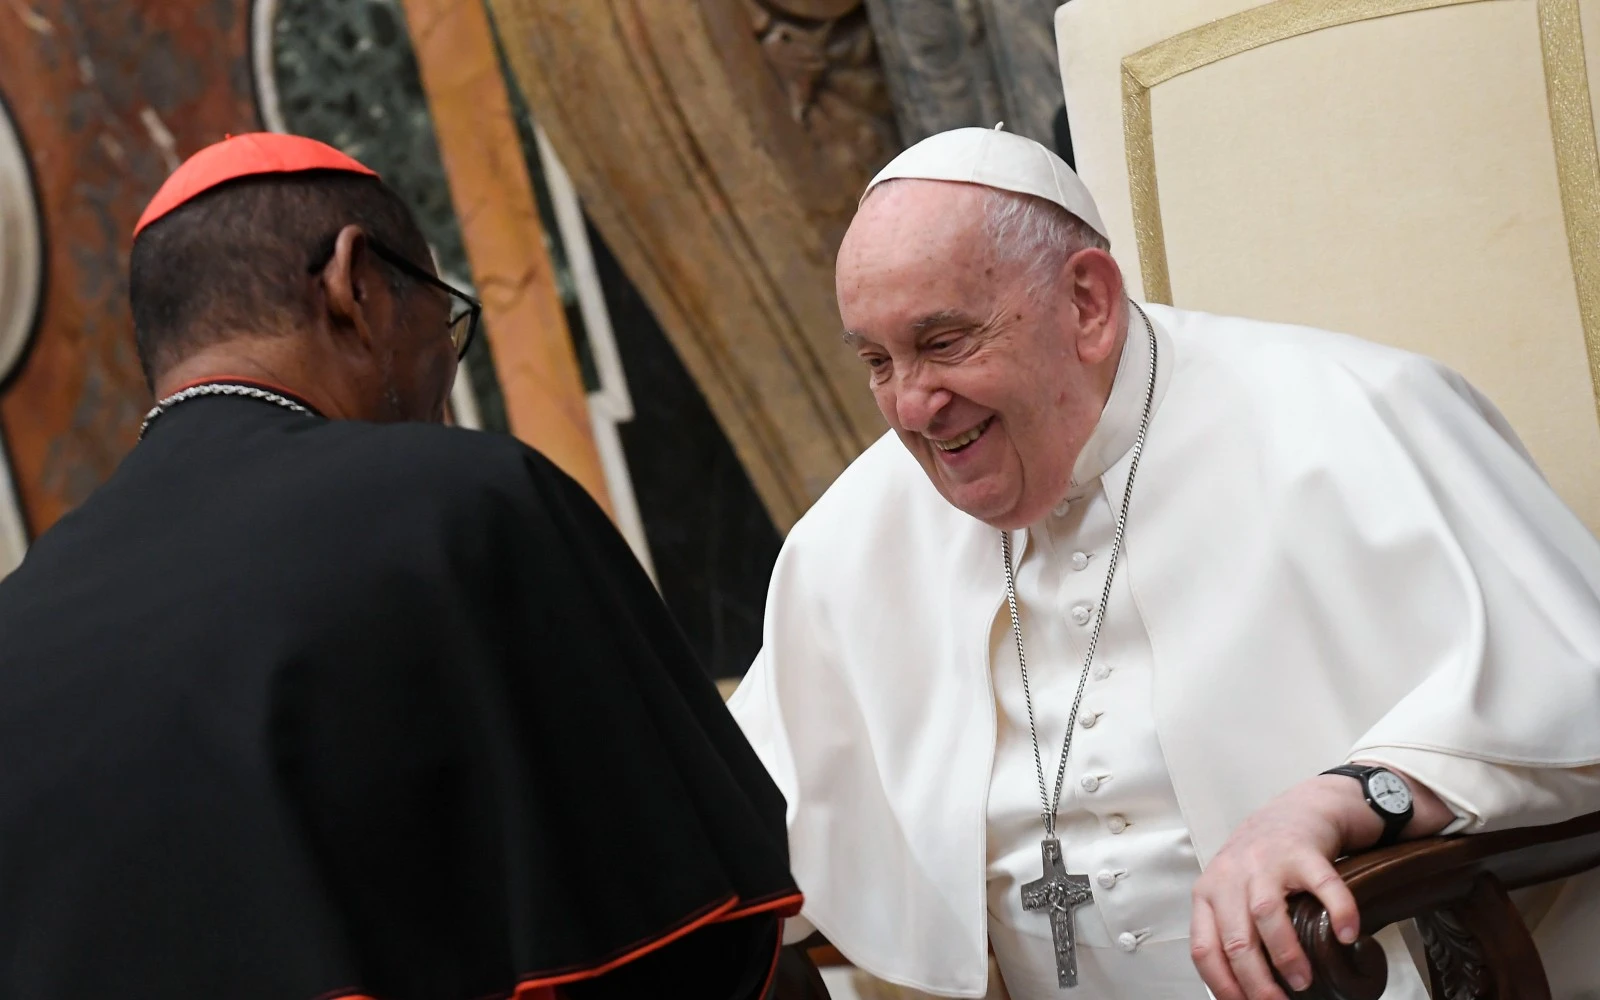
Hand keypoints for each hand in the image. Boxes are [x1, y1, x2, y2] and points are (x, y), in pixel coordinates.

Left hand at [1189, 777, 1363, 998]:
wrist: (1296, 810)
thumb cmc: (1261, 862)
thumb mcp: (1230, 893)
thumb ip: (1230, 931)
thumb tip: (1242, 991)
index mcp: (1208, 894)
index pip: (1204, 949)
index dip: (1223, 985)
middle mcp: (1230, 877)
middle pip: (1236, 939)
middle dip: (1257, 982)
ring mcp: (1265, 861)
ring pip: (1266, 914)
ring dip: (1286, 955)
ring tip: (1303, 981)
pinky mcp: (1302, 850)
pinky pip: (1322, 885)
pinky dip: (1337, 912)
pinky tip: (1347, 935)